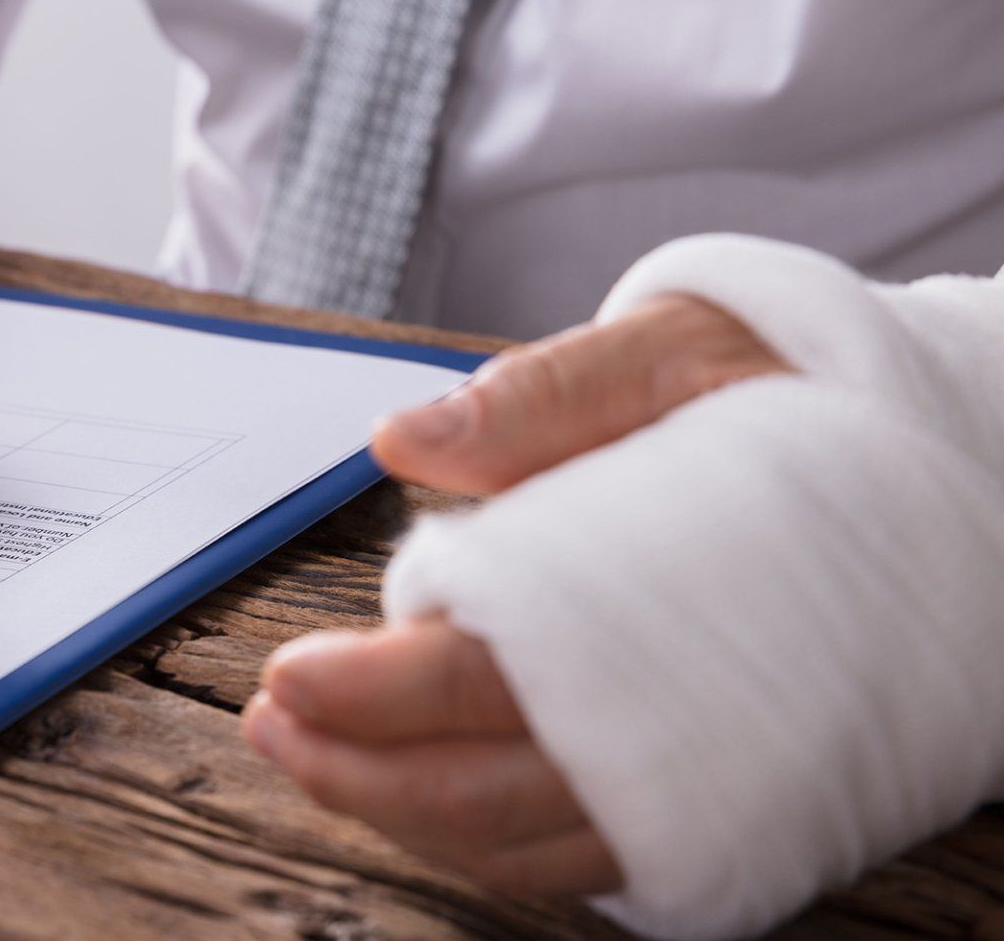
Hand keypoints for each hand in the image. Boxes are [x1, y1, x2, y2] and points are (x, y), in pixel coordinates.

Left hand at [244, 293, 789, 895]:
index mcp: (662, 602)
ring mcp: (710, 782)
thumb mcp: (683, 351)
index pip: (484, 678)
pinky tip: (413, 791)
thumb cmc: (800, 400)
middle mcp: (688, 721)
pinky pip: (582, 854)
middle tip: (270, 729)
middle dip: (359, 771)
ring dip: (403, 814)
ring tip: (310, 761)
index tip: (288, 679)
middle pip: (486, 789)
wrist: (945, 474)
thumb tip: (403, 437)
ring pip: (525, 842)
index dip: (373, 693)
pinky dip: (483, 838)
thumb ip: (548, 396)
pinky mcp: (722, 808)